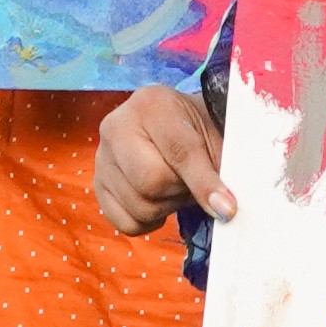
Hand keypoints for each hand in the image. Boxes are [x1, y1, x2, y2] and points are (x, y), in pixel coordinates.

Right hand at [96, 85, 231, 234]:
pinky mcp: (98, 185)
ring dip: (169, 207)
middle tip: (193, 183)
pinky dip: (150, 221)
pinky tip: (160, 200)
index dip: (205, 184)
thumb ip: (222, 167)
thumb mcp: (215, 135)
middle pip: (151, 182)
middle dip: (182, 191)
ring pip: (140, 207)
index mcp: (152, 103)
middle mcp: (117, 126)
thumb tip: (224, 208)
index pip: (180, 152)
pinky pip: (127, 223)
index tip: (227, 208)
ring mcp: (102, 157)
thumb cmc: (198, 130)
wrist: (174, 125)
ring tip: (177, 186)